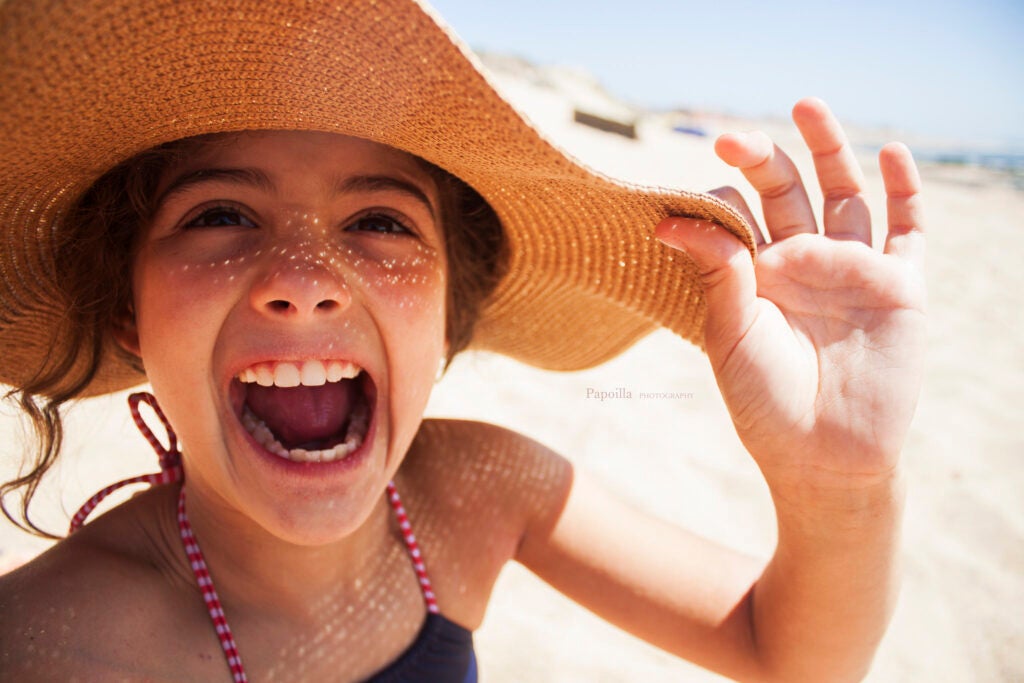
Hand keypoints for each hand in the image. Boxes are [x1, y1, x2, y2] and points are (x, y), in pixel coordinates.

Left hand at [656, 97, 925, 494]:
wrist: (823, 456)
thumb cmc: (764, 402)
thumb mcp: (729, 334)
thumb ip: (715, 273)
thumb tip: (670, 219)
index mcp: (755, 275)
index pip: (738, 216)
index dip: (718, 198)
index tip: (693, 196)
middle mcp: (802, 263)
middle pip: (787, 192)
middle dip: (764, 160)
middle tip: (734, 140)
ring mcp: (852, 269)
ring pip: (844, 194)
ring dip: (829, 149)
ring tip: (807, 106)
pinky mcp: (899, 286)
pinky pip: (908, 228)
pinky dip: (905, 190)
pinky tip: (892, 154)